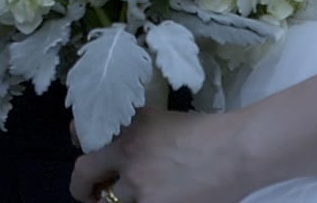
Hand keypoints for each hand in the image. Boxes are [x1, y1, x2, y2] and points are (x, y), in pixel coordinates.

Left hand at [70, 107, 258, 202]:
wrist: (237, 150)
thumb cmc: (209, 133)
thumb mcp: (162, 120)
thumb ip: (137, 133)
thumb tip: (121, 151)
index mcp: (127, 126)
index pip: (81, 134)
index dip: (78, 146)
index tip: (82, 152)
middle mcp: (125, 152)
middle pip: (83, 174)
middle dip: (82, 188)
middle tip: (88, 194)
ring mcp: (136, 183)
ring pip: (109, 201)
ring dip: (116, 201)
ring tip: (133, 198)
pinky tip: (157, 199)